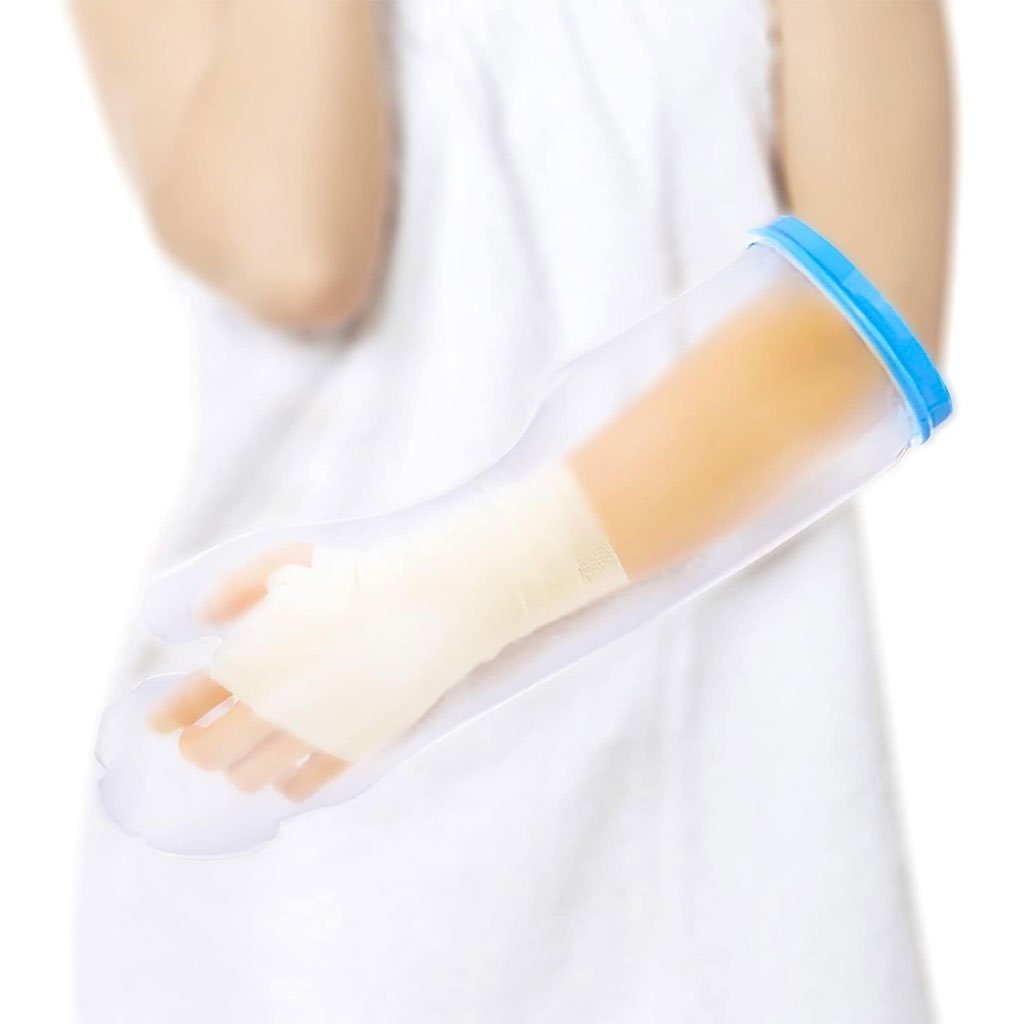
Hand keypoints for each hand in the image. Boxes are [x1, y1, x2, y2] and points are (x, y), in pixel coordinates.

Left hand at [148, 543, 347, 801]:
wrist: (422, 609)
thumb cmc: (354, 578)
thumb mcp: (285, 561)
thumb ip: (234, 588)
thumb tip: (203, 618)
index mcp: (246, 659)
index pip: (185, 704)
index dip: (169, 715)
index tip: (164, 720)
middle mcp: (268, 707)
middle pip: (208, 754)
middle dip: (198, 746)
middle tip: (203, 738)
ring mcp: (308, 735)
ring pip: (248, 779)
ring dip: (240, 765)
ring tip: (250, 751)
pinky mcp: (346, 752)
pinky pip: (301, 788)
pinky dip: (286, 781)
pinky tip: (289, 766)